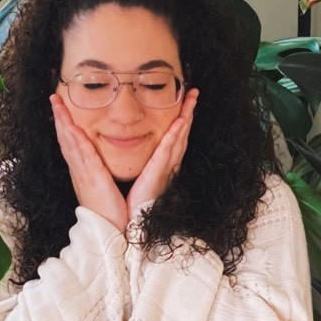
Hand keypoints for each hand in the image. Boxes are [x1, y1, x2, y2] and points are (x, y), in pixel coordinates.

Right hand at [51, 93, 127, 232]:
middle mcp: (79, 171)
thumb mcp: (102, 188)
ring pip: (70, 144)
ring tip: (58, 104)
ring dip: (63, 123)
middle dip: (59, 118)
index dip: (65, 126)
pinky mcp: (93, 180)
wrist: (108, 234)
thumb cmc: (109, 214)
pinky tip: (72, 128)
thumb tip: (100, 166)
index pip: (71, 144)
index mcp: (83, 172)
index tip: (61, 108)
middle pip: (66, 140)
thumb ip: (100, 174)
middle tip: (53, 98)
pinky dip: (76, 141)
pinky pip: (84, 157)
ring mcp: (84, 175)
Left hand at [126, 89, 197, 221]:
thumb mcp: (133, 178)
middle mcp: (165, 166)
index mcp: (159, 166)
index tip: (184, 101)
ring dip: (186, 118)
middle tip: (194, 93)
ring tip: (192, 100)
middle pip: (180, 134)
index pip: (172, 138)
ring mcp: (163, 170)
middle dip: (188, 113)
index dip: (180, 119)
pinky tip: (180, 123)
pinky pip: (167, 152)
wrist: (126, 227)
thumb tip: (127, 150)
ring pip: (178, 139)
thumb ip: (135, 165)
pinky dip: (174, 137)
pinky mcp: (157, 175)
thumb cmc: (128, 206)